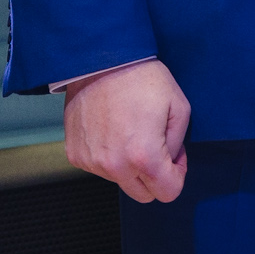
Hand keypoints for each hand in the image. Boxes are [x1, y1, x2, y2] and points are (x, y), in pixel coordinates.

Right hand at [63, 59, 189, 202]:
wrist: (101, 59)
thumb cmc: (142, 78)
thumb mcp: (179, 106)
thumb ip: (177, 143)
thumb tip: (168, 160)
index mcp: (143, 156)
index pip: (167, 193)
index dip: (177, 174)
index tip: (175, 155)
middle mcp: (114, 166)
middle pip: (143, 194)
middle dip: (154, 176)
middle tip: (155, 144)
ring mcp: (91, 162)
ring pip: (120, 180)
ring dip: (129, 165)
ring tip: (130, 129)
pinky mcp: (75, 154)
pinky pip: (99, 167)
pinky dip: (108, 155)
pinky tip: (111, 128)